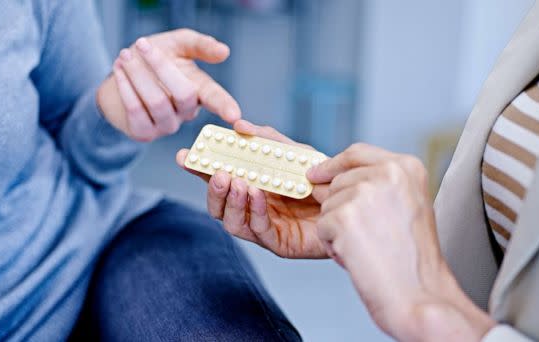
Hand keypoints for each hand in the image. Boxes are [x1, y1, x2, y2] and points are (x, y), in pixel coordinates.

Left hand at [97, 29, 240, 141]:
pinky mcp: (144, 132)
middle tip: (141, 44)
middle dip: (160, 66)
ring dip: (138, 74)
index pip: (217, 99)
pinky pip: (136, 111)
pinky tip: (119, 71)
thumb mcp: (177, 44)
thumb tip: (224, 51)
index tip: (234, 115)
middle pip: (184, 94)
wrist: (121, 77)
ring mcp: (167, 126)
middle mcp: (187, 112)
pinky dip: (125, 87)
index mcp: (201, 91)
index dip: (226, 107)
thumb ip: (199, 44)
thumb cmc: (155, 60)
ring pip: (157, 102)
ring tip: (125, 55)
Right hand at [176, 120, 328, 258]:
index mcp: (252, 185)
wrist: (353, 201)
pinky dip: (254, 211)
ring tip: (235, 181)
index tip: (186, 155)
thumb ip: (269, 140)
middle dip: (212, 187)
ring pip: (232, 221)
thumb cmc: (323, 180)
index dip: (201, 167)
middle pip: (219, 204)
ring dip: (230, 200)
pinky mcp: (280, 243)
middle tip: (216, 171)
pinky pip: (259, 231)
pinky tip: (256, 194)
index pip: (220, 177)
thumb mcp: (296, 154)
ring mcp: (264, 227)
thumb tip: (240, 125)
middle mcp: (252, 208)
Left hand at [308, 143, 494, 340]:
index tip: (316, 173)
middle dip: (340, 208)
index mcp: (406, 166)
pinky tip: (359, 256)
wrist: (420, 295)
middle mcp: (387, 173)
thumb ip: (380, 185)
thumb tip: (335, 181)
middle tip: (367, 236)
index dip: (333, 164)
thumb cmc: (414, 260)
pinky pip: (322, 227)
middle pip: (338, 181)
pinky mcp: (344, 216)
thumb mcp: (408, 206)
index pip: (357, 153)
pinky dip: (333, 246)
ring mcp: (364, 193)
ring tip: (368, 248)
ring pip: (327, 205)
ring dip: (338, 230)